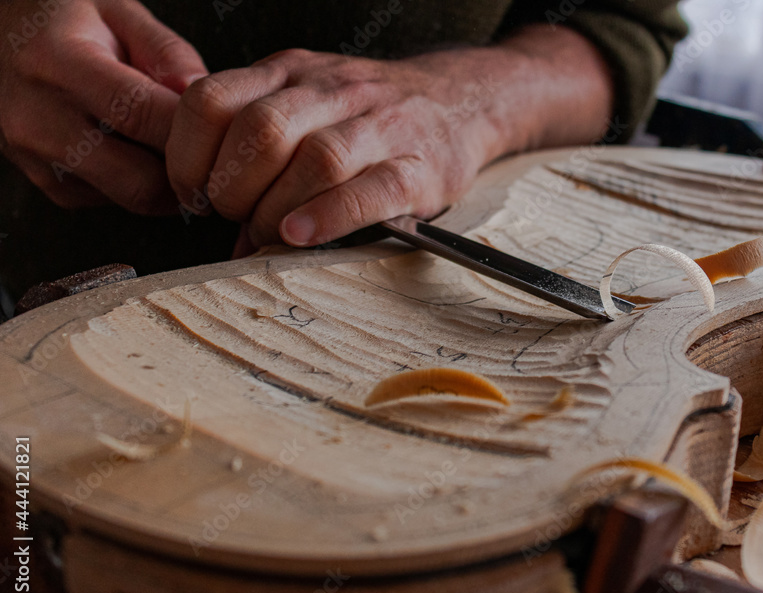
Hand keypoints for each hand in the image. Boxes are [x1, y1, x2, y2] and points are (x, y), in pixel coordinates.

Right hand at [0, 0, 206, 212]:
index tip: (224, 137)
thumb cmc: (68, 20)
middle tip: (210, 157)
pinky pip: (113, 201)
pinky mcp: (47, 184)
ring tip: (173, 148)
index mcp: (57, 62)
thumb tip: (201, 94)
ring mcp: (36, 157)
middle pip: (139, 180)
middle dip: (186, 173)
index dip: (192, 134)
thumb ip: (167, 51)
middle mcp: (38, 116)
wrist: (5, 36)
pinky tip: (136, 151)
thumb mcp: (120, 12)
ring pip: (131, 198)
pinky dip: (137, 183)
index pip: (140, 115)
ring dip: (166, 183)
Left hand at [166, 25, 614, 247]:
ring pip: (316, 157)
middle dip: (233, 188)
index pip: (213, 100)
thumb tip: (211, 214)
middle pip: (262, 130)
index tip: (191, 193)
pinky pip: (372, 188)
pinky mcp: (420, 168)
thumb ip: (254, 143)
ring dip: (277, 207)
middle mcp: (332, 90)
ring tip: (269, 232)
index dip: (187, 154)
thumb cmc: (369, 116)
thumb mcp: (304, 102)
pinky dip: (330, 215)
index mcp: (291, 72)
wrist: (459, 101)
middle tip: (234, 218)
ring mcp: (381, 126)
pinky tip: (303, 233)